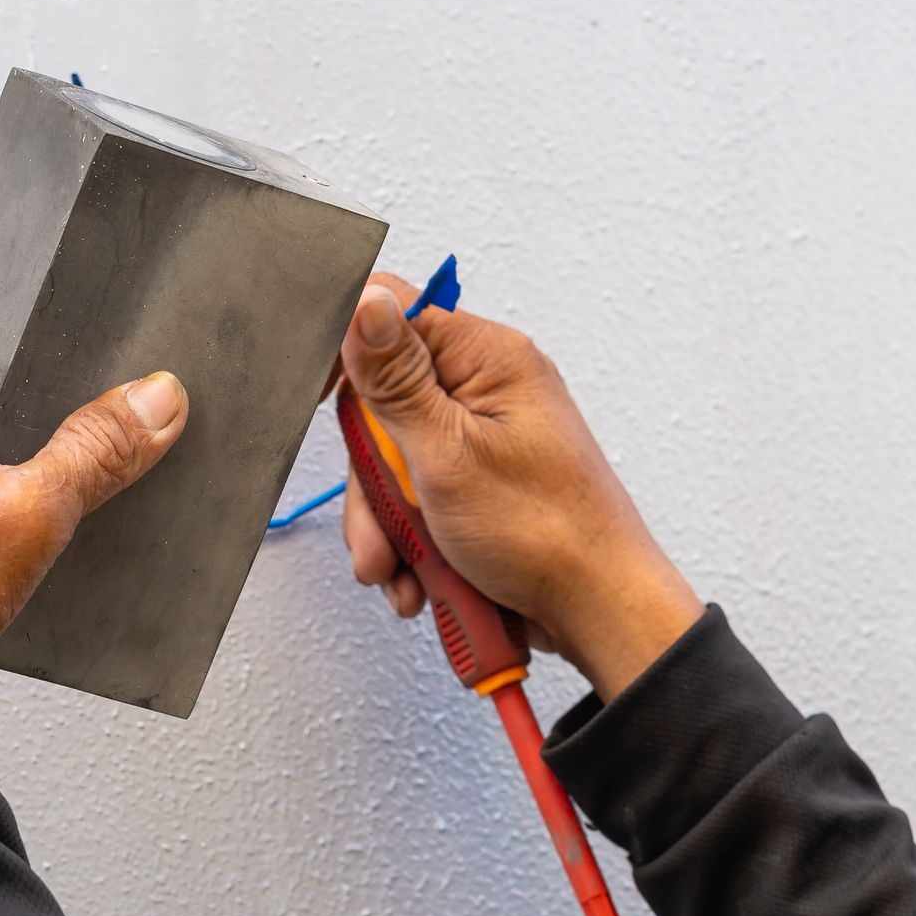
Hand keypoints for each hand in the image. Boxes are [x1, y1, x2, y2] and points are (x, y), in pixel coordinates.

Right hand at [338, 272, 701, 700]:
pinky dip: (410, 542)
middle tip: (380, 525)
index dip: (346, 351)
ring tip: (401, 568)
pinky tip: (420, 576)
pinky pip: (418, 498)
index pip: (394, 314)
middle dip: (370, 478)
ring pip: (394, 462)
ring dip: (388, 523)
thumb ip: (397, 381)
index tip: (318, 397)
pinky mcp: (479, 484)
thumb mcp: (449, 454)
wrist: (597, 611)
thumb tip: (366, 304)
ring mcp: (483, 439)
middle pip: (383, 405)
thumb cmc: (550, 534)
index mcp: (488, 359)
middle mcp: (487, 390)